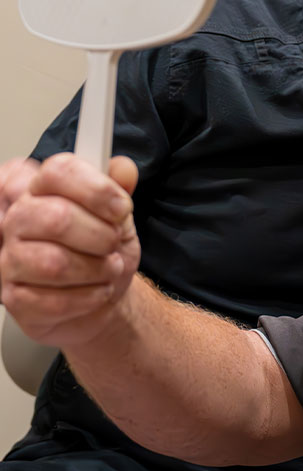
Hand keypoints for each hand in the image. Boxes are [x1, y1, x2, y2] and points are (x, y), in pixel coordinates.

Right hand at [0, 153, 140, 348]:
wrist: (103, 290)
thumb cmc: (103, 248)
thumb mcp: (119, 213)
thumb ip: (120, 187)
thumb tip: (123, 169)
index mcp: (41, 189)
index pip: (58, 172)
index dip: (97, 189)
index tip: (121, 208)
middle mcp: (19, 220)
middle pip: (57, 218)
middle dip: (101, 235)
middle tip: (113, 242)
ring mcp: (11, 259)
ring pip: (54, 263)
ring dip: (97, 269)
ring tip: (108, 268)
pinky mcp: (15, 297)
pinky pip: (53, 301)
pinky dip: (90, 297)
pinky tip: (97, 290)